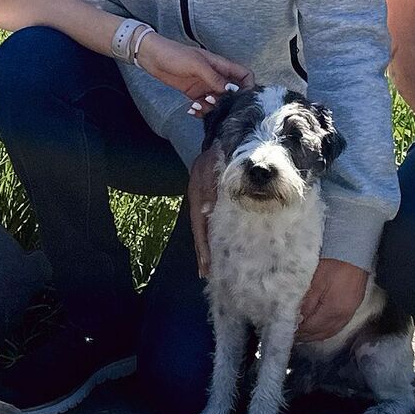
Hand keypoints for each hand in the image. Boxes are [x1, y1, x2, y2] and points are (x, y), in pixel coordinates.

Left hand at [135, 33, 252, 106]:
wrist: (152, 57)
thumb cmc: (174, 54)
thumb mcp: (196, 64)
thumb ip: (214, 78)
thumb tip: (231, 91)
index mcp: (220, 65)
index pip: (244, 75)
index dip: (249, 86)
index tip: (245, 99)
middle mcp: (215, 76)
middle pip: (233, 92)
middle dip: (229, 102)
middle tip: (220, 108)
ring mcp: (205, 85)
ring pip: (219, 102)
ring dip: (213, 108)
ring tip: (200, 106)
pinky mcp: (194, 93)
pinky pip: (204, 105)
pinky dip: (201, 110)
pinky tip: (192, 109)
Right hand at [188, 143, 224, 277]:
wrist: (217, 141)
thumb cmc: (216, 155)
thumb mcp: (211, 167)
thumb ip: (210, 187)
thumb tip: (207, 210)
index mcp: (196, 195)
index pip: (198, 225)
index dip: (202, 244)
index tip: (207, 263)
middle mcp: (197, 201)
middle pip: (198, 230)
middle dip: (202, 252)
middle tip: (207, 272)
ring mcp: (201, 200)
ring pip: (202, 227)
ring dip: (205, 246)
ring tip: (209, 266)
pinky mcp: (207, 199)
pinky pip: (207, 220)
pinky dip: (209, 234)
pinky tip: (214, 244)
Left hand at [296, 258, 369, 341]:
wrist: (354, 252)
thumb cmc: (333, 263)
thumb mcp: (315, 281)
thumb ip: (305, 302)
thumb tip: (296, 319)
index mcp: (333, 310)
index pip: (311, 327)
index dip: (298, 331)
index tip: (285, 329)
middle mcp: (343, 316)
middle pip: (320, 333)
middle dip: (305, 336)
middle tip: (291, 334)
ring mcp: (349, 313)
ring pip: (329, 332)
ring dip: (315, 335)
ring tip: (302, 334)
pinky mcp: (352, 308)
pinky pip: (336, 326)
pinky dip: (325, 330)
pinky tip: (317, 328)